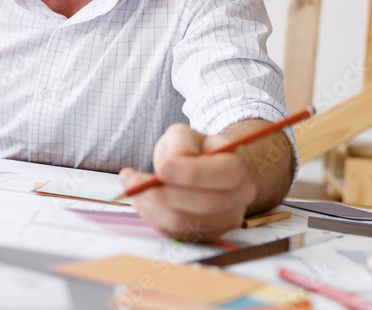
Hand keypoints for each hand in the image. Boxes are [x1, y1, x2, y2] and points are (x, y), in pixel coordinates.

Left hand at [119, 123, 256, 241]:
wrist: (198, 171)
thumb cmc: (192, 150)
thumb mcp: (184, 135)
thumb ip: (180, 143)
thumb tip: (172, 162)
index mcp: (238, 166)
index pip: (226, 175)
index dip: (193, 174)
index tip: (162, 168)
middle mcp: (239, 197)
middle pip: (206, 204)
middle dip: (164, 192)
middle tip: (132, 180)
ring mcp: (224, 221)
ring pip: (185, 221)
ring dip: (150, 204)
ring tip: (132, 185)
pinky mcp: (204, 236)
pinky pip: (173, 232)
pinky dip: (151, 215)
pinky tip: (141, 198)